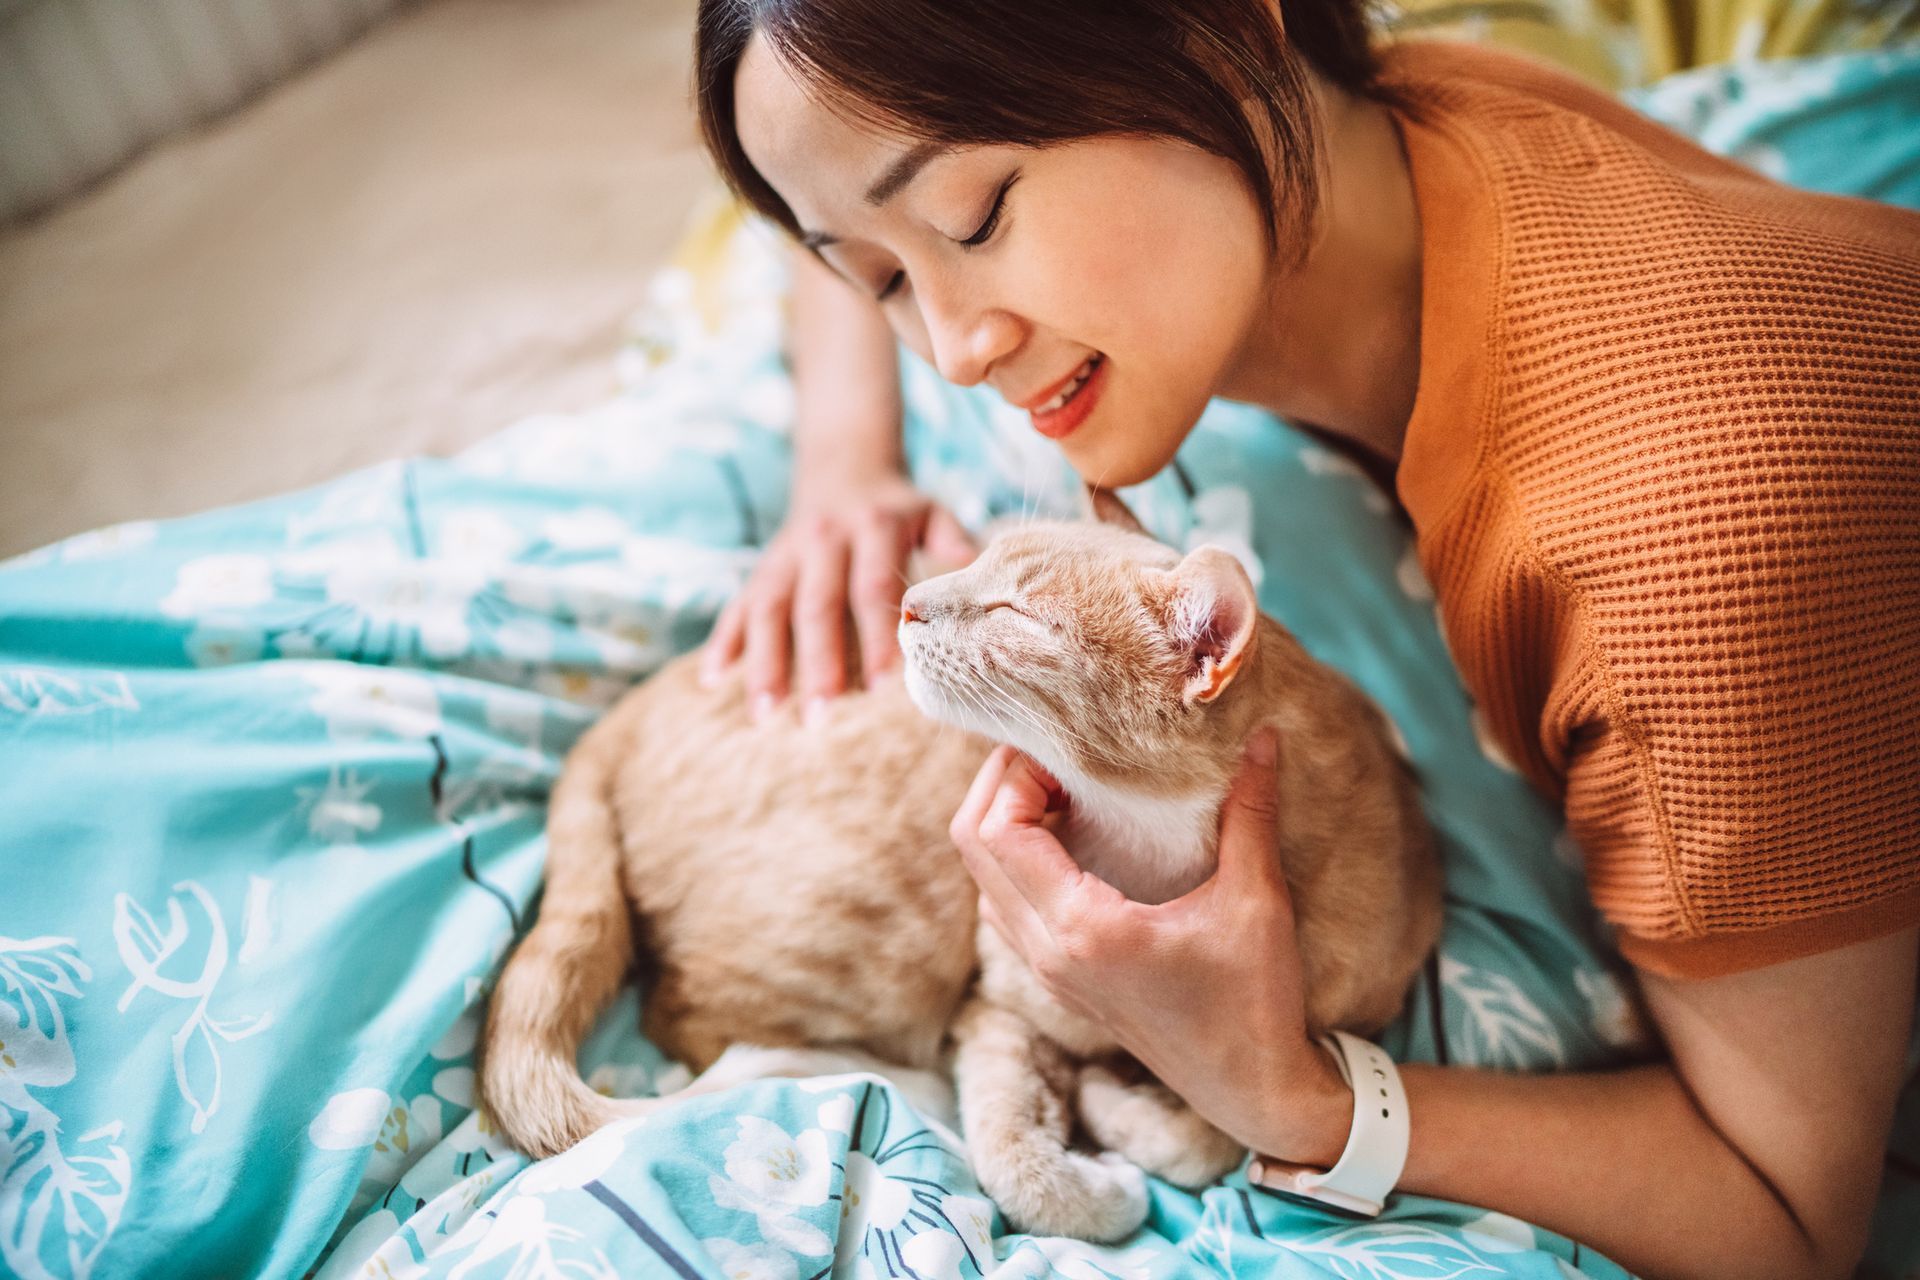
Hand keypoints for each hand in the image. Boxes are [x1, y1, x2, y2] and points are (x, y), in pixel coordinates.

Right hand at [701, 471, 974, 718]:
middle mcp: (822, 540)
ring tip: (765, 715)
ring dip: (764, 663)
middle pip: (816, 606)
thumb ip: (953, 542)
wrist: (844, 464)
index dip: (878, 634)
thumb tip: (976, 577)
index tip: (885, 684)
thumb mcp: (932, 511)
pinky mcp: (760, 568)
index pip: (874, 586)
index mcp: (872, 527)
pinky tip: (712, 682)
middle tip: (823, 717)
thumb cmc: (898, 508)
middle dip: (818, 663)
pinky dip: (723, 643)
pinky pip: (737, 606)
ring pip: (768, 610)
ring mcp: (785, 555)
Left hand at [948, 730, 1351, 1161]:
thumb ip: (1249, 812)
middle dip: (999, 785)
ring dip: (1004, 822)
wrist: (1252, 1092)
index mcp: (1081, 930)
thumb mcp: (1255, 900)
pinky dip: (1018, 858)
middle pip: (972, 846)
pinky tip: (1072, 834)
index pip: (999, 832)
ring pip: (983, 877)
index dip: (1015, 774)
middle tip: (1055, 751)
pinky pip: (1005, 905)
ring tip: (1062, 784)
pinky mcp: (1059, 979)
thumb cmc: (1255, 1002)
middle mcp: (1046, 951)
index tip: (1065, 743)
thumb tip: (1261, 735)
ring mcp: (1046, 970)